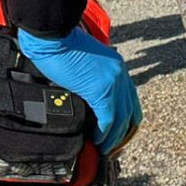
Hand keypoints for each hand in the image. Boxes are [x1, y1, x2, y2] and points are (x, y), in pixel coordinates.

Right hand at [16, 27, 141, 150]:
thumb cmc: (61, 46)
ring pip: (122, 119)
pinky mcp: (101, 91)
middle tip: (113, 146)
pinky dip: (104, 133)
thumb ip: (91, 78)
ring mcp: (113, 83)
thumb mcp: (84, 62)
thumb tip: (86, 97)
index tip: (119, 132)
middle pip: (131, 112)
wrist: (53, 36)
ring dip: (113, 137)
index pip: (130, 99)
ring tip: (104, 149)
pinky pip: (108, 118)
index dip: (127, 119)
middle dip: (124, 133)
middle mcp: (121, 75)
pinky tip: (97, 140)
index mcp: (117, 67)